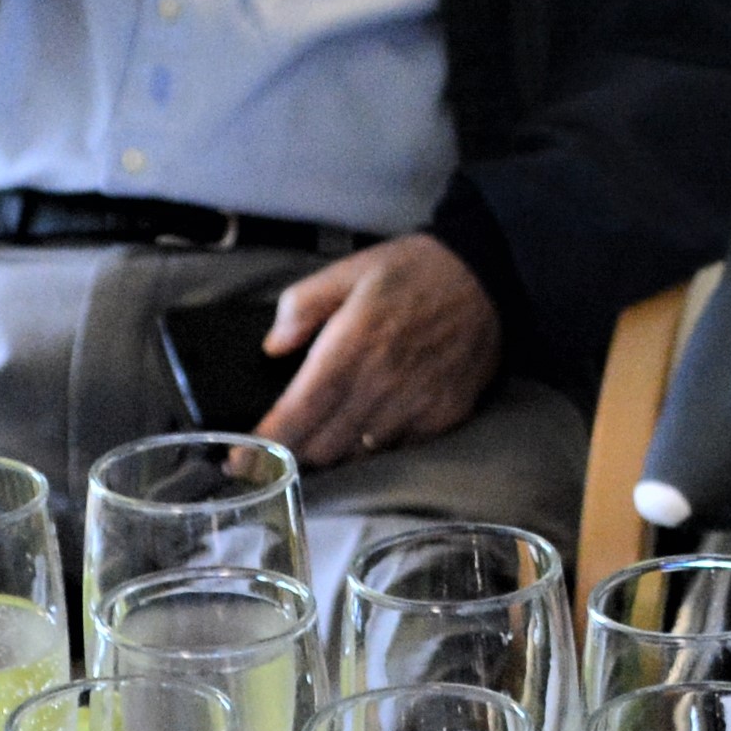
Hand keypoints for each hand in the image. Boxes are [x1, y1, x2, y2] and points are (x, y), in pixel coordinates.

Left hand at [254, 237, 501, 471]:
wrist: (490, 278)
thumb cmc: (413, 271)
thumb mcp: (348, 270)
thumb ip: (302, 305)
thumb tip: (273, 347)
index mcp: (350, 348)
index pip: (297, 415)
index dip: (264, 445)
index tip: (239, 460)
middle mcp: (381, 385)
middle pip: (321, 447)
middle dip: (294, 450)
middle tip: (281, 443)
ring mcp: (415, 407)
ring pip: (357, 454)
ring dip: (334, 449)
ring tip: (323, 432)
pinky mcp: (442, 418)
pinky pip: (396, 448)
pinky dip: (375, 443)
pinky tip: (370, 421)